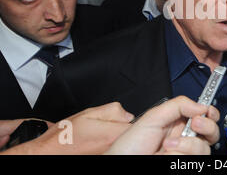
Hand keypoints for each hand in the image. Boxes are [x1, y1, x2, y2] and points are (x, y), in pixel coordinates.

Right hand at [2, 102, 133, 154]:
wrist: (47, 154)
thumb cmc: (64, 137)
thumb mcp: (88, 113)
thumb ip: (112, 110)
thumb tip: (126, 113)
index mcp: (113, 134)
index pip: (137, 125)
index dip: (129, 120)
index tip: (122, 120)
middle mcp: (114, 148)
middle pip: (129, 134)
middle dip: (122, 128)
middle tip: (107, 128)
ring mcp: (110, 154)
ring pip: (121, 143)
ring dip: (115, 138)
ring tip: (98, 138)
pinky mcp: (104, 158)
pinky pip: (113, 150)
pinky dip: (108, 146)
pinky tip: (95, 145)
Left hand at [106, 96, 219, 154]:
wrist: (123, 163)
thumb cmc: (130, 146)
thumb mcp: (153, 117)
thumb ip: (178, 105)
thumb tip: (201, 105)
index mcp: (179, 123)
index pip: (203, 116)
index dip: (210, 112)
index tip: (208, 111)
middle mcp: (184, 139)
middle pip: (211, 132)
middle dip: (207, 126)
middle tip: (195, 124)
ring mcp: (184, 155)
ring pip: (204, 149)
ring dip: (187, 145)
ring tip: (168, 145)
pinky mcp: (183, 165)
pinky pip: (193, 161)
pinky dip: (180, 156)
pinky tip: (166, 155)